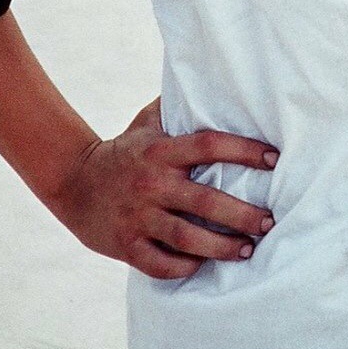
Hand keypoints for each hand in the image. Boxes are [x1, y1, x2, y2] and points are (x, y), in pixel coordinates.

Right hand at [50, 99, 277, 278]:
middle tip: (269, 222)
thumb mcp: (146, 122)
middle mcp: (152, 183)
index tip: (274, 159)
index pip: (210, 146)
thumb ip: (177, 106)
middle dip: (244, 215)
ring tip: (248, 250)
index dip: (245, 151)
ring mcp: (138, 217)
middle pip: (206, 202)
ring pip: (187, 239)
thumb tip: (213, 80)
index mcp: (162, 151)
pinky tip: (203, 265)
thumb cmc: (124, 150)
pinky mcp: (126, 245)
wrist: (73, 181)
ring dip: (222, 248)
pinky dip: (185, 268)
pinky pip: (160, 264)